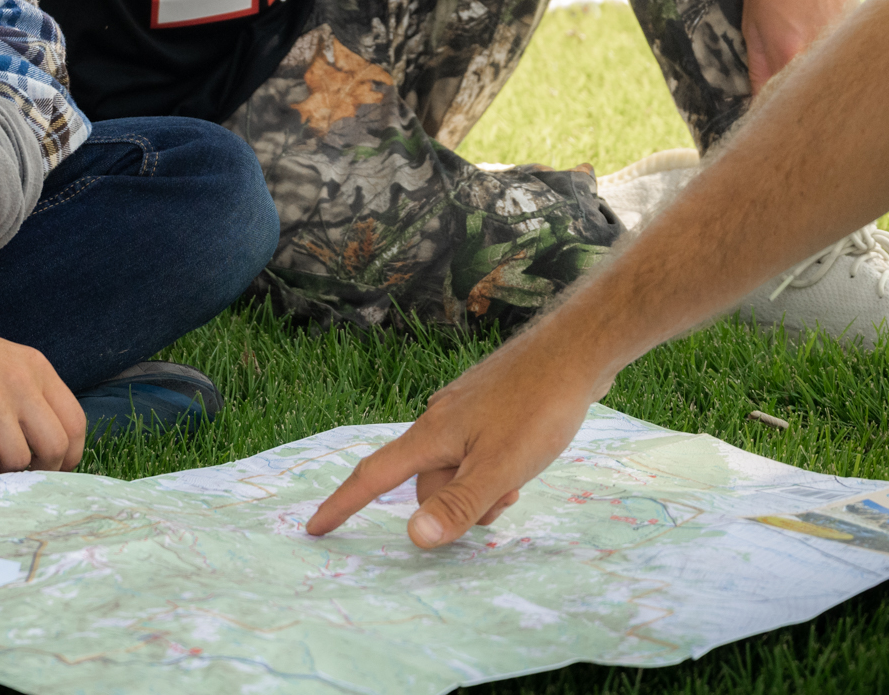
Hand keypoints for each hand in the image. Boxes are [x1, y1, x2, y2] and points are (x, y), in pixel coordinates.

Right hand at [0, 292, 86, 475]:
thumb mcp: (1, 361)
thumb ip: (27, 394)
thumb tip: (47, 449)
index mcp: (35, 366)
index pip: (75, 421)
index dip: (69, 455)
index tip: (50, 468)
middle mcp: (19, 381)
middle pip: (54, 447)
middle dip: (36, 471)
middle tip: (10, 471)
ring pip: (18, 461)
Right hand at [307, 329, 599, 547]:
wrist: (574, 350)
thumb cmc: (538, 409)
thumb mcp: (500, 468)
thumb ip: (459, 504)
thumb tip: (413, 537)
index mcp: (431, 435)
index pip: (374, 476)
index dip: (343, 505)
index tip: (314, 528)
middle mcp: (438, 419)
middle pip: (425, 480)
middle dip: (451, 504)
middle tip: (500, 504)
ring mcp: (463, 409)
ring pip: (453, 467)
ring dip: (476, 488)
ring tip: (516, 486)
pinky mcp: (487, 404)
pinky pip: (473, 449)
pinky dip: (487, 468)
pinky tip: (520, 462)